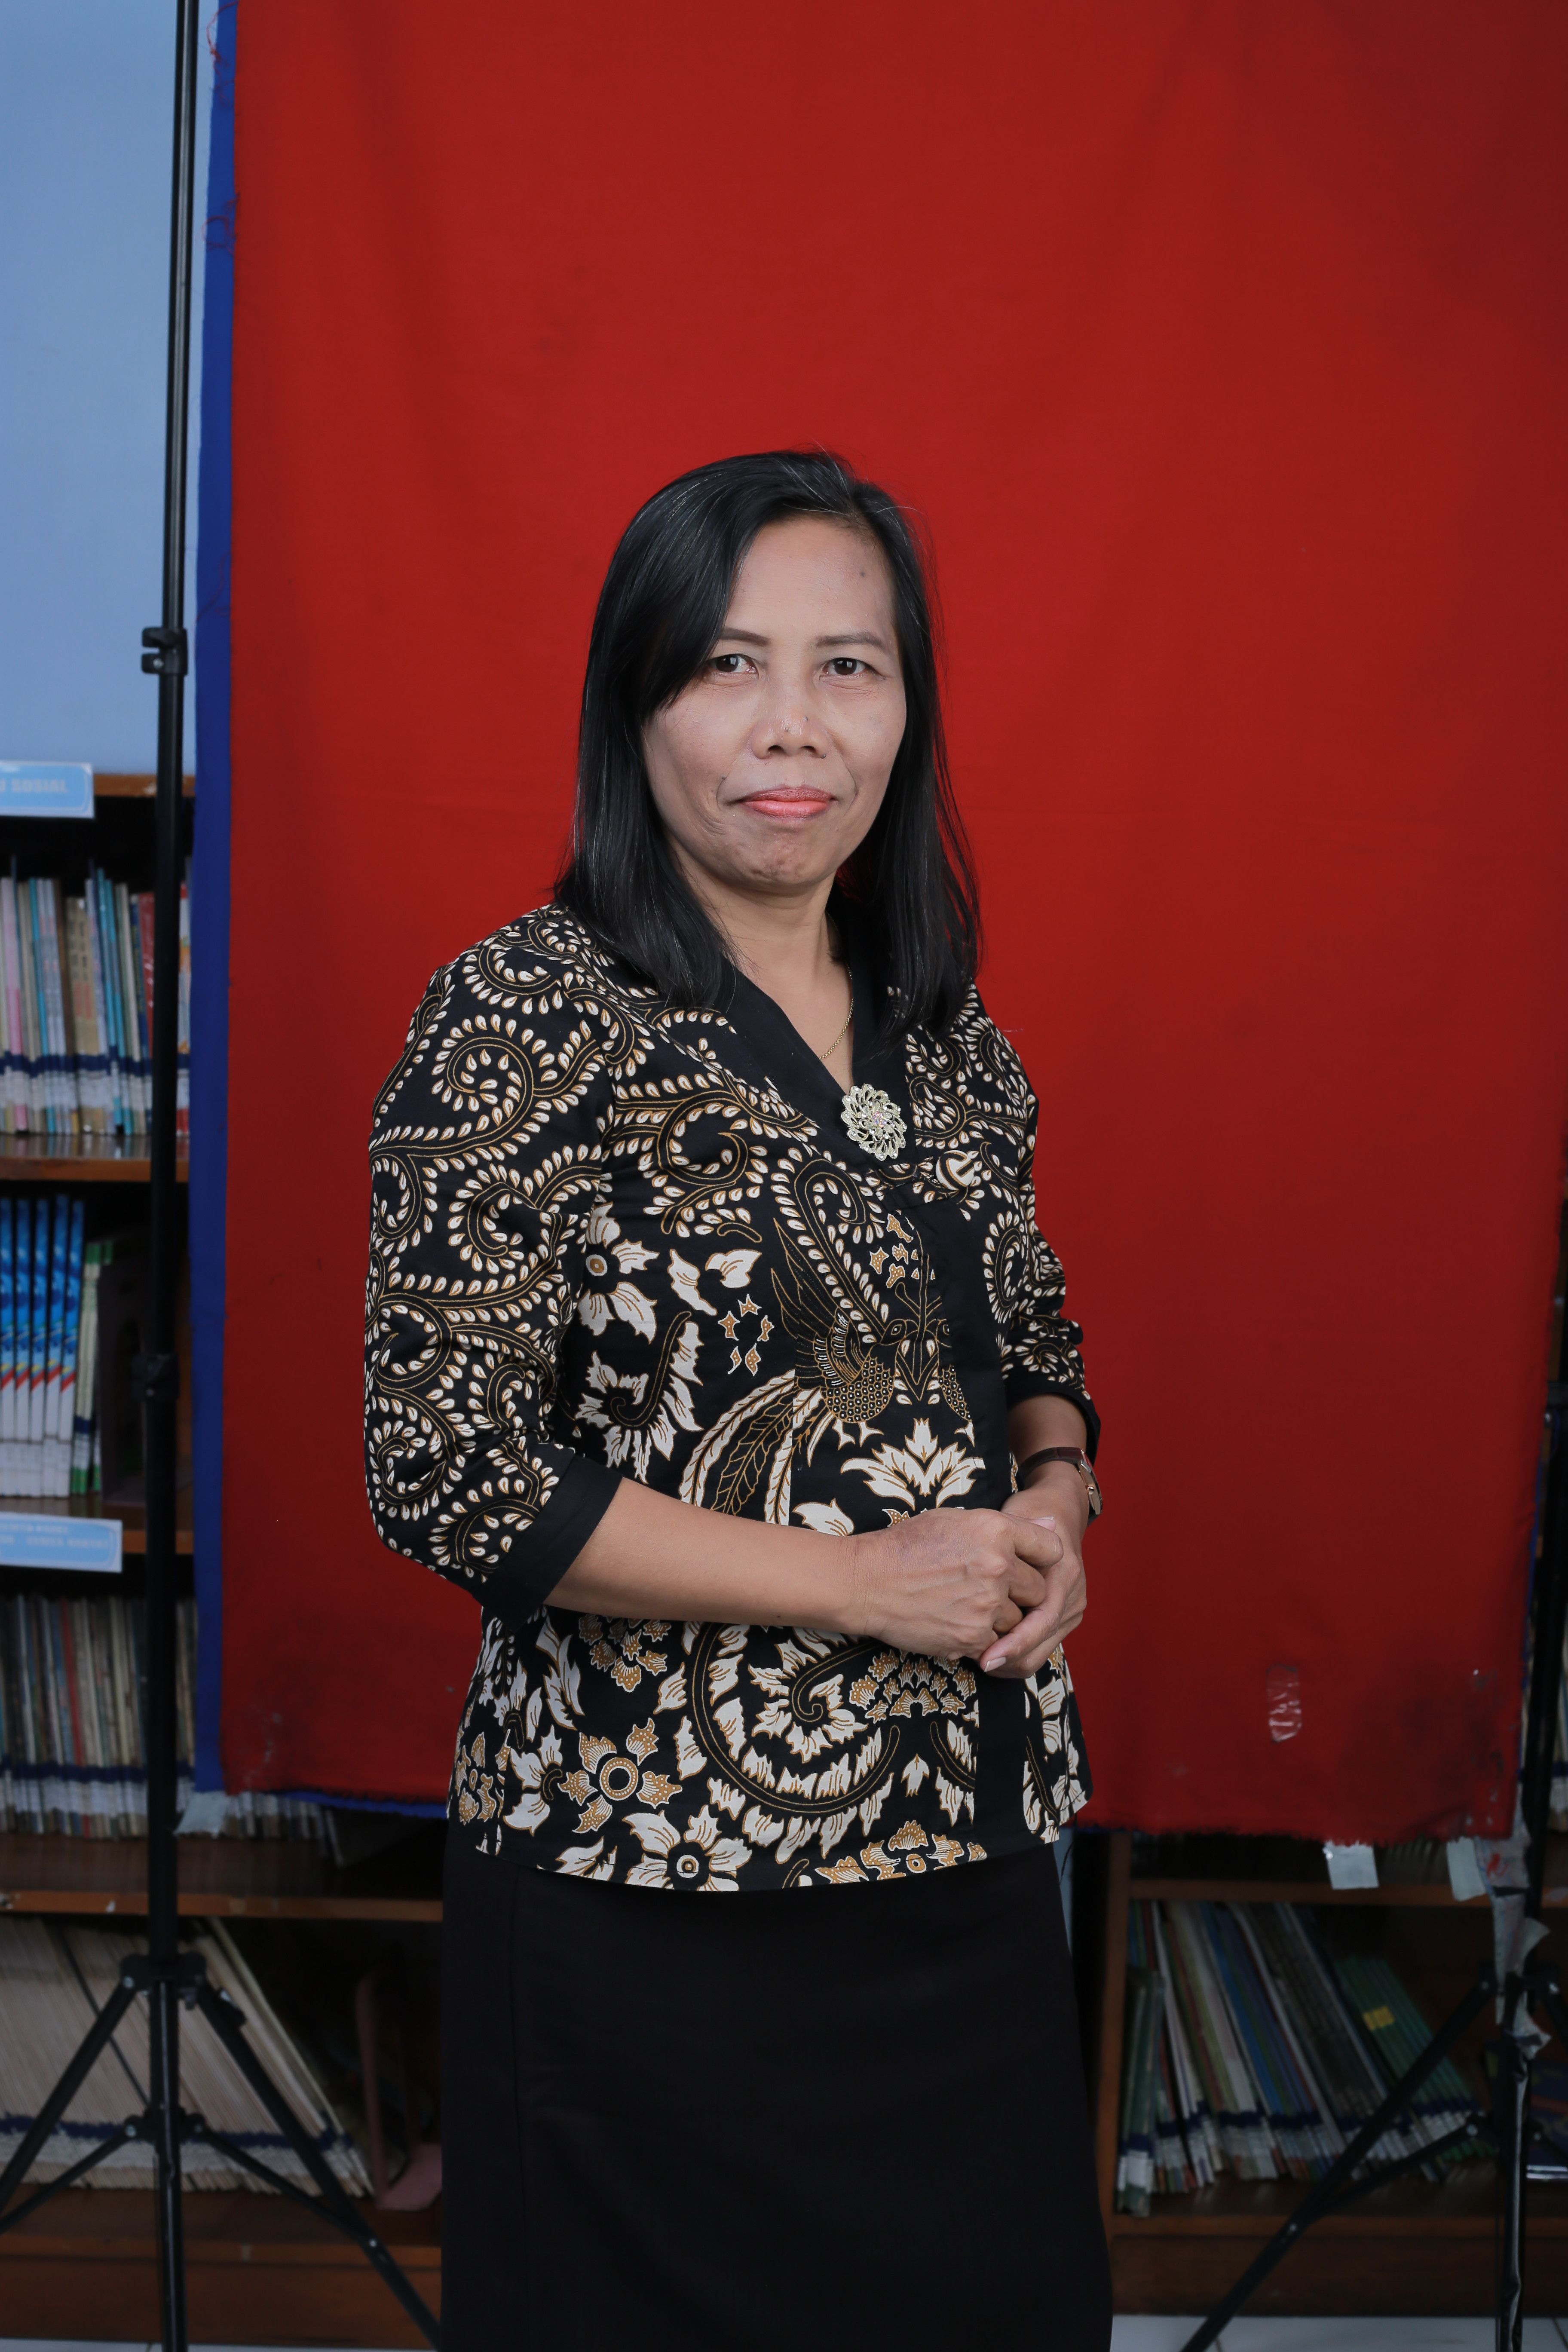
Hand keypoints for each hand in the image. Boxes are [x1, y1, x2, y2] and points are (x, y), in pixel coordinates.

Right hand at [848, 1506, 1063, 1661]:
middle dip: (1021, 1592)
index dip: (1042, 1559)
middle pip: (1039, 1589)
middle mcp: (997, 1566)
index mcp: (995, 1530)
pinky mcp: (973, 1637)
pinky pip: (997, 1641)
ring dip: (1001, 1617)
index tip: (1029, 1565)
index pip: (1051, 1548)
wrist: (867, 1582)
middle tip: (988, 1587)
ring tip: (967, 1604)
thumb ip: (1009, 1526)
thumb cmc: (909, 1546)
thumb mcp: (957, 1519)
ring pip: (1019, 1619)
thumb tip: (1054, 1524)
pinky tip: (956, 1620)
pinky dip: (982, 1637)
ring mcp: (986, 1605)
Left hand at [979, 1479, 1088, 1677]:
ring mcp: (1072, 1609)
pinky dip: (1015, 1653)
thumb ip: (1003, 1547)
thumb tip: (990, 1573)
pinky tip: (991, 1650)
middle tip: (973, 1662)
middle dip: (1007, 1661)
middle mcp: (1073, 1597)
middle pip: (1040, 1647)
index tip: (984, 1658)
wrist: (1060, 1510)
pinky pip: (1040, 1647)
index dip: (1012, 1644)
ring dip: (1009, 1661)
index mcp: (1063, 1575)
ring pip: (1039, 1654)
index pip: (1040, 1622)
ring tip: (978, 1658)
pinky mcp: (1065, 1617)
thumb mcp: (1014, 1523)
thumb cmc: (1029, 1514)